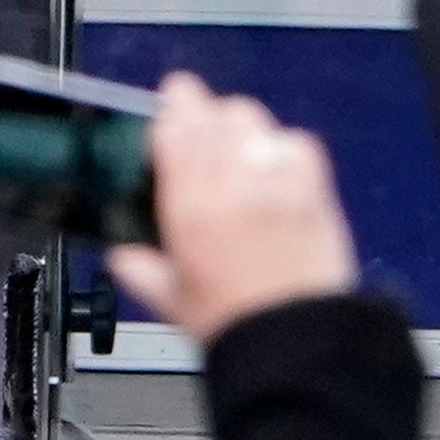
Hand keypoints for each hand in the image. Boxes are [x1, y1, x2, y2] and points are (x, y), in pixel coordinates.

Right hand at [105, 78, 351, 341]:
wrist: (293, 340)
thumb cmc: (235, 323)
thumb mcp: (172, 299)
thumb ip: (142, 270)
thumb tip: (124, 257)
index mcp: (189, 208)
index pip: (178, 128)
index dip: (174, 104)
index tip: (172, 99)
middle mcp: (233, 187)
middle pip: (221, 114)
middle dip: (208, 110)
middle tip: (202, 120)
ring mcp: (277, 187)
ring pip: (258, 124)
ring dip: (244, 126)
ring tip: (239, 141)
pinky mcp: (314, 196)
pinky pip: (300, 145)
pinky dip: (286, 145)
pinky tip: (278, 160)